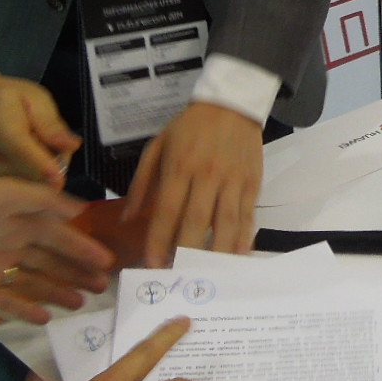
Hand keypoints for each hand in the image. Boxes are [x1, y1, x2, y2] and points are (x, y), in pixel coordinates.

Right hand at [0, 75, 80, 186]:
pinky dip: (28, 182)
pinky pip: (15, 193)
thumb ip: (51, 124)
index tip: (60, 181)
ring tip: (36, 152)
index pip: (24, 154)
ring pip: (27, 188)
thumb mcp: (34, 97)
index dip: (46, 170)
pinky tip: (24, 164)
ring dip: (41, 176)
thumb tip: (71, 146)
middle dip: (53, 168)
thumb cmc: (4, 98)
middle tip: (53, 147)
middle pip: (31, 176)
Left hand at [0, 180, 113, 325]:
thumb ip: (44, 201)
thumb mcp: (6, 195)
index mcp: (18, 220)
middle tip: (103, 286)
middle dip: (77, 271)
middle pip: (51, 261)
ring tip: (82, 302)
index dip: (83, 247)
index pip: (59, 235)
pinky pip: (7, 304)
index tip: (108, 260)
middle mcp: (10, 244)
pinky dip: (26, 310)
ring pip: (35, 283)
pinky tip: (46, 318)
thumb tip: (81, 209)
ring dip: (59, 291)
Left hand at [121, 102, 264, 265]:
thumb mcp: (157, 146)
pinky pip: (247, 216)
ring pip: (225, 223)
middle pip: (196, 222)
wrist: (232, 103)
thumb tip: (129, 219)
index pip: (167, 210)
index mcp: (179, 166)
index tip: (153, 265)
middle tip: (178, 276)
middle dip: (186, 253)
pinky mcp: (252, 183)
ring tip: (207, 275)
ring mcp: (233, 180)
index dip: (159, 241)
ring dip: (216, 253)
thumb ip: (141, 183)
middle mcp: (207, 175)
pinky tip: (236, 256)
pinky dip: (242, 239)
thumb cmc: (190, 126)